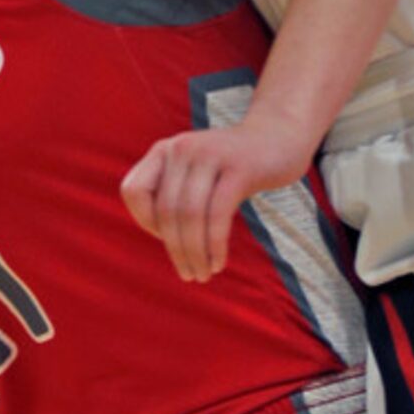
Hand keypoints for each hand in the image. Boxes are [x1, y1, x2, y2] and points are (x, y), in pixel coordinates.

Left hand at [120, 116, 312, 282]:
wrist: (279, 137)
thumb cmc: (233, 167)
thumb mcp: (195, 173)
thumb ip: (175, 194)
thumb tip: (165, 239)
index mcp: (164, 150)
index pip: (134, 191)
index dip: (144, 221)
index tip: (168, 239)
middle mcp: (181, 148)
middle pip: (166, 209)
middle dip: (175, 249)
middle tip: (189, 276)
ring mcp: (209, 155)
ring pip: (190, 215)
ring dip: (194, 253)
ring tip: (203, 275)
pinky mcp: (239, 168)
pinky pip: (217, 214)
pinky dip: (214, 244)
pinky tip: (218, 263)